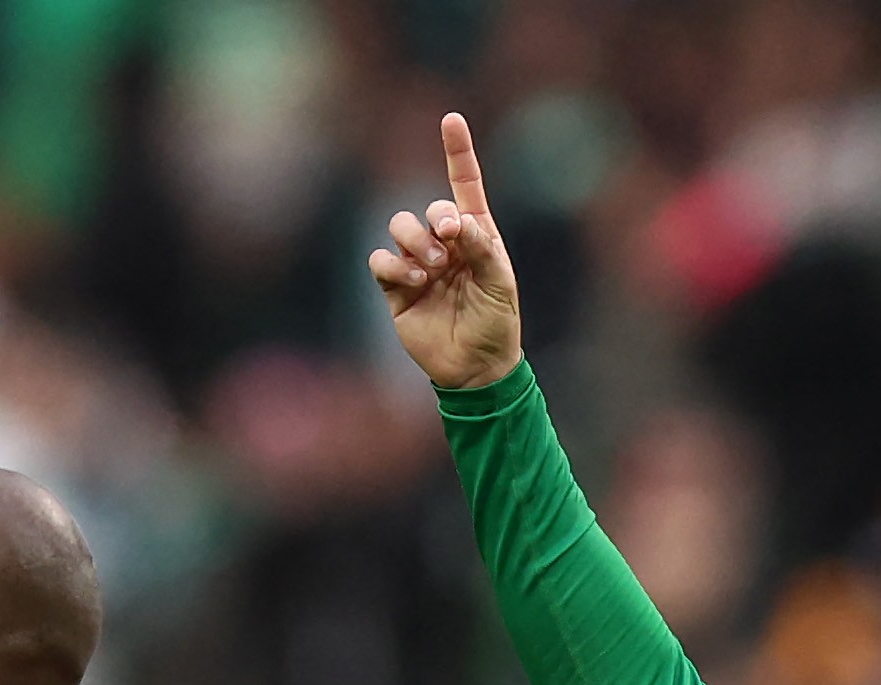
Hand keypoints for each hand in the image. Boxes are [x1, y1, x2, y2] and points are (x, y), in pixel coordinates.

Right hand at [369, 112, 523, 390]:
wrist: (475, 368)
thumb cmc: (496, 324)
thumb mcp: (500, 284)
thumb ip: (481, 246)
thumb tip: (453, 220)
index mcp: (477, 236)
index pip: (465, 185)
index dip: (457, 152)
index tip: (452, 120)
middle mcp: (445, 244)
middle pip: (427, 208)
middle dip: (436, 218)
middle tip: (449, 239)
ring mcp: (419, 263)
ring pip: (399, 226)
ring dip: (413, 240)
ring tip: (431, 267)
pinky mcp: (396, 286)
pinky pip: (380, 259)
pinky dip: (393, 264)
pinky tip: (413, 280)